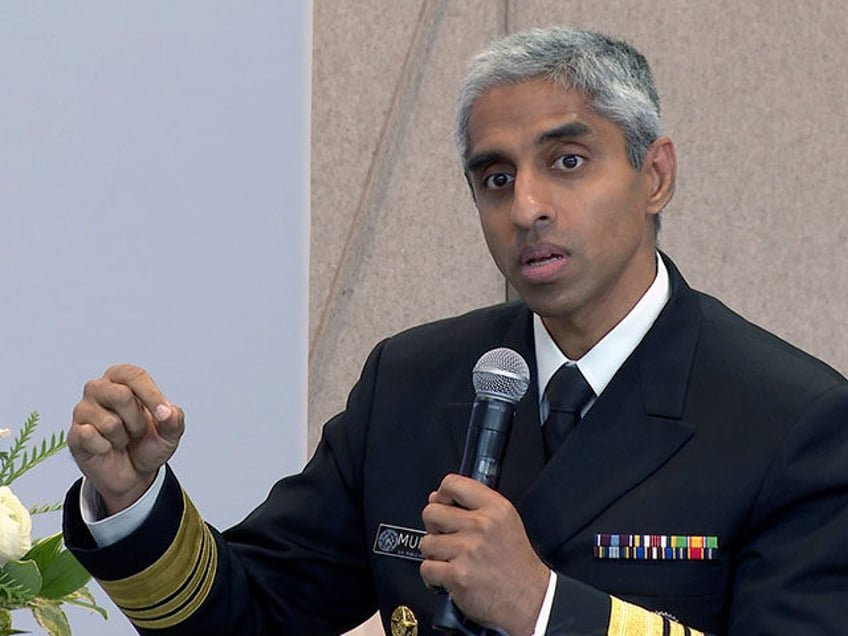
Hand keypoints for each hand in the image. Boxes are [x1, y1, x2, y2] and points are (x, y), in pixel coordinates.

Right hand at [69, 364, 183, 514]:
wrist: (133, 474)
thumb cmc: (148, 443)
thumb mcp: (170, 433)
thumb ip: (175, 419)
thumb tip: (167, 412)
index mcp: (122, 378)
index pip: (134, 375)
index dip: (151, 395)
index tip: (163, 414)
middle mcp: (98, 388)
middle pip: (121, 396)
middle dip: (137, 420)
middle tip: (137, 431)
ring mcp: (82, 410)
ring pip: (109, 422)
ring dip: (123, 437)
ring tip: (122, 439)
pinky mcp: (74, 433)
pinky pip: (90, 437)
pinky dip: (106, 448)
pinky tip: (106, 448)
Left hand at [419, 474, 549, 634]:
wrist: (531, 599)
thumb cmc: (517, 564)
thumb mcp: (506, 521)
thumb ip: (476, 505)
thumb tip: (438, 497)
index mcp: (495, 508)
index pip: (452, 484)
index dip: (442, 495)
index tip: (443, 505)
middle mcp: (481, 526)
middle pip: (432, 512)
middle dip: (434, 526)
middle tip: (446, 537)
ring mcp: (468, 550)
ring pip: (427, 542)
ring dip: (434, 553)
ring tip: (451, 560)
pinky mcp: (458, 575)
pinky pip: (427, 568)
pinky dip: (433, 575)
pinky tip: (447, 576)